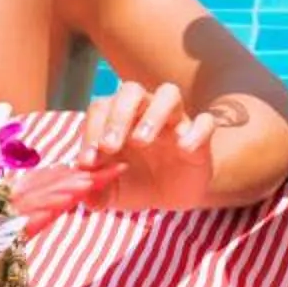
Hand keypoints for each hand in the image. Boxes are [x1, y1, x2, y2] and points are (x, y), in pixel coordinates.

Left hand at [71, 80, 223, 211]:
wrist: (174, 195)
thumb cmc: (137, 183)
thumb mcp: (114, 193)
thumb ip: (96, 192)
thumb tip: (82, 194)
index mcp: (119, 119)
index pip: (101, 107)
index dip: (91, 131)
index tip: (87, 162)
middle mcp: (145, 111)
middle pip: (131, 91)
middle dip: (118, 116)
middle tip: (110, 147)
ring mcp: (175, 120)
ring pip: (169, 93)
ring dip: (153, 114)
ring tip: (142, 141)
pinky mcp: (200, 135)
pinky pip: (205, 122)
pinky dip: (195, 132)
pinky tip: (183, 149)